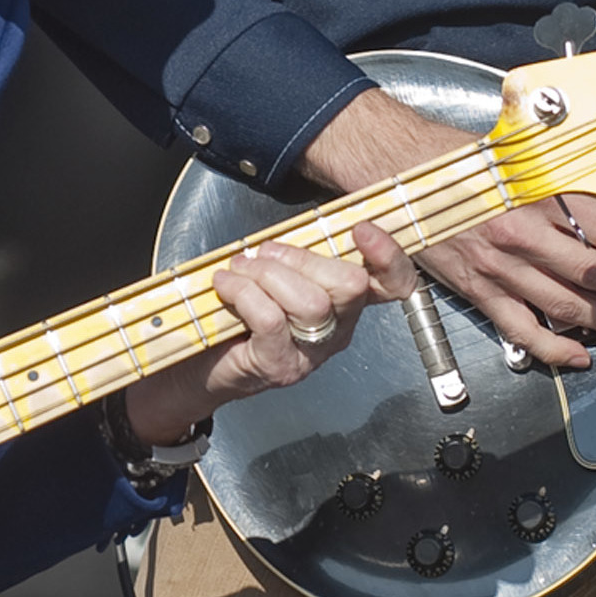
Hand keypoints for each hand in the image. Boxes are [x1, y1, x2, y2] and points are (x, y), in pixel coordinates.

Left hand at [123, 224, 415, 441]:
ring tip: (239, 269)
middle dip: (303, 258)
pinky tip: (225, 285)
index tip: (360, 229)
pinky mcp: (280, 366)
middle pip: (350, 285)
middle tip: (263, 254)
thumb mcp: (277, 279)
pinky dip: (244, 292)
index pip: (393, 284)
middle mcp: (339, 330)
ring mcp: (312, 353)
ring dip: (268, 274)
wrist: (203, 366)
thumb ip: (293, 258)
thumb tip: (283, 237)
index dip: (388, 255)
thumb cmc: (242, 314)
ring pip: (311, 302)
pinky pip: (272, 319)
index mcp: (346, 303)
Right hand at [296, 88, 595, 373]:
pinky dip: (553, 348)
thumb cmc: (453, 163)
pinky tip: (578, 356)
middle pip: (591, 270)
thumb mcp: (511, 156)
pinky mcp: (479, 292)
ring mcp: (498, 270)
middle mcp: (518, 236)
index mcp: (529, 197)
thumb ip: (554, 180)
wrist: (400, 180)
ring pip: (564, 305)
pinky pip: (522, 329)